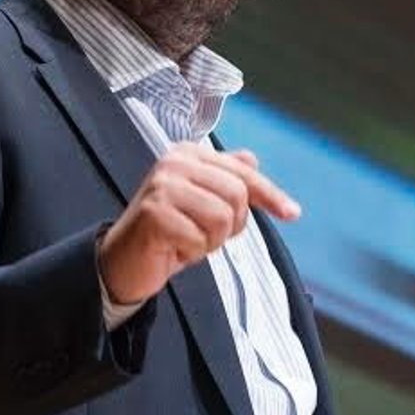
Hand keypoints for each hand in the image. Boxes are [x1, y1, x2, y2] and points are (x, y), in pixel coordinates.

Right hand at [98, 142, 300, 305]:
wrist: (123, 261)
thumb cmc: (166, 232)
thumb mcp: (201, 202)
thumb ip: (225, 178)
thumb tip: (252, 160)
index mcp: (188, 153)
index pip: (243, 172)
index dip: (270, 195)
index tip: (292, 213)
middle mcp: (174, 162)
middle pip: (238, 195)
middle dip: (231, 225)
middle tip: (206, 235)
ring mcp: (162, 185)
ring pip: (223, 218)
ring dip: (210, 241)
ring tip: (188, 240)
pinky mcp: (154, 213)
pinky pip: (200, 239)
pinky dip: (193, 252)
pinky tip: (173, 249)